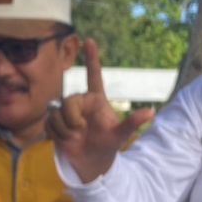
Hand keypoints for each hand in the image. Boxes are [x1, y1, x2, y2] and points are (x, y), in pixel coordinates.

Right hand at [45, 39, 154, 183]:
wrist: (91, 161)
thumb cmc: (107, 145)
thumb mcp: (121, 135)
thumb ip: (133, 122)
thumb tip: (152, 112)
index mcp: (97, 99)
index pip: (94, 75)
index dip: (92, 57)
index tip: (89, 40)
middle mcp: (80, 101)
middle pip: (69, 100)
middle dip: (72, 118)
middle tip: (81, 129)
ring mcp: (66, 111)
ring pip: (56, 112)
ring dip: (65, 129)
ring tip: (75, 136)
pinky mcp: (54, 121)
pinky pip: (49, 123)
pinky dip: (57, 134)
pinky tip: (65, 139)